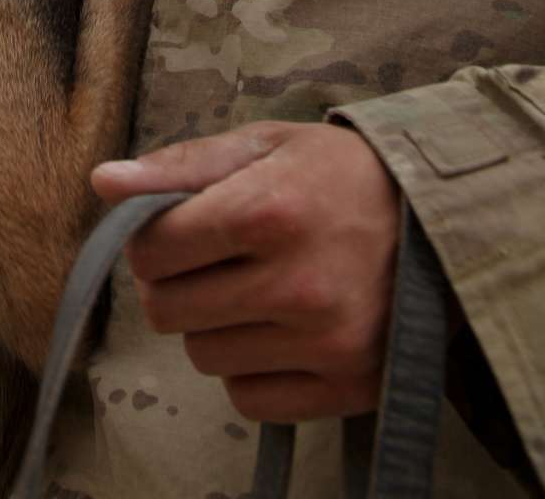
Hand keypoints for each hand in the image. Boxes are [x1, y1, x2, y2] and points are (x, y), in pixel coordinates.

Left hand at [92, 122, 400, 423]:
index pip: (153, 249)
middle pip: (167, 309)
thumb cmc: (340, 173)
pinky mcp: (345, 386)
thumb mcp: (265, 145)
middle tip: (211, 258)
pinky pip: (248, 399)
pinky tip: (277, 328)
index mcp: (268, 210)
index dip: (152, 237)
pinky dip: (248, 368)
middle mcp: (295, 283)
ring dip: (211, 324)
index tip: (178, 226)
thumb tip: (103, 182)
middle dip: (175, 281)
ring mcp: (323, 342)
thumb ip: (181, 165)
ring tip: (251, 288)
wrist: (442, 219)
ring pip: (202, 356)